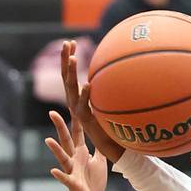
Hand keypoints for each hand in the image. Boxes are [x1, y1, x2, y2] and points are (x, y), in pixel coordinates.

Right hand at [45, 111, 106, 190]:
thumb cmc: (94, 180)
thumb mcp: (99, 160)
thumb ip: (100, 146)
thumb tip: (106, 132)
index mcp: (80, 152)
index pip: (77, 132)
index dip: (77, 118)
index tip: (74, 104)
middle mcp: (73, 158)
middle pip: (66, 140)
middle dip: (60, 127)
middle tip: (52, 112)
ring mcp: (71, 170)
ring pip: (62, 157)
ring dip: (55, 149)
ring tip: (48, 140)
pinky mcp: (72, 183)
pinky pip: (65, 178)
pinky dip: (59, 175)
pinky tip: (52, 170)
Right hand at [61, 40, 123, 162]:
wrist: (117, 148)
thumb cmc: (117, 127)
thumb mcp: (114, 104)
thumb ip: (114, 91)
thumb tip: (125, 75)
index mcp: (81, 98)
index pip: (70, 75)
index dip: (68, 59)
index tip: (71, 42)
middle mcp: (76, 103)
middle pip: (66, 77)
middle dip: (64, 59)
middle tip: (66, 42)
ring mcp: (79, 112)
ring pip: (71, 89)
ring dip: (70, 72)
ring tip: (71, 57)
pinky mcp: (86, 122)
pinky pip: (84, 106)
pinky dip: (86, 95)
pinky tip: (88, 84)